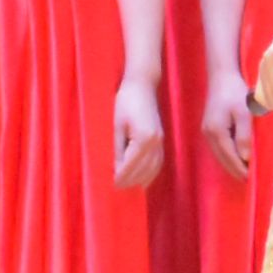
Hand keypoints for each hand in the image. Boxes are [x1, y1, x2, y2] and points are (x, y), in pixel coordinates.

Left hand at [110, 74, 167, 192]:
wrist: (143, 85)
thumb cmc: (125, 101)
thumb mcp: (116, 125)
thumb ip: (117, 149)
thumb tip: (115, 169)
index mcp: (144, 139)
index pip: (130, 166)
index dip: (119, 177)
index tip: (110, 184)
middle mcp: (156, 143)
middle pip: (142, 171)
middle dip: (129, 181)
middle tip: (115, 188)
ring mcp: (161, 141)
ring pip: (152, 169)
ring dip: (139, 179)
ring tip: (126, 185)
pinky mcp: (162, 139)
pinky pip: (158, 162)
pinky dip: (150, 173)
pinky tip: (142, 178)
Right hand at [201, 62, 259, 180]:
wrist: (222, 76)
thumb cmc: (235, 92)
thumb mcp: (243, 112)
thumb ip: (244, 135)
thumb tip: (245, 158)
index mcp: (216, 132)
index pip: (229, 156)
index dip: (240, 169)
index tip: (250, 180)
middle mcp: (208, 134)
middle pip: (222, 158)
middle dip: (234, 170)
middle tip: (248, 181)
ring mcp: (206, 131)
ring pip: (219, 154)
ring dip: (231, 163)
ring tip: (243, 172)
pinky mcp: (209, 127)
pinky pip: (219, 147)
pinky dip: (227, 155)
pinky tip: (235, 157)